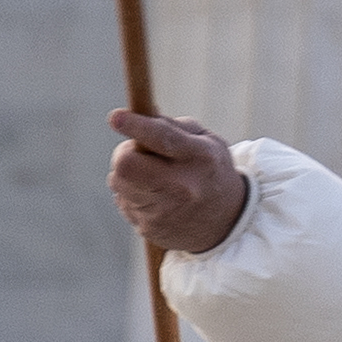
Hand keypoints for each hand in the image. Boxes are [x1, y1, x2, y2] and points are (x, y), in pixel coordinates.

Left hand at [109, 110, 249, 254]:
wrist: (225, 222)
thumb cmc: (210, 171)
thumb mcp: (206, 142)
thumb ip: (172, 126)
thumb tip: (139, 112)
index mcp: (200, 158)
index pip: (163, 138)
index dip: (136, 126)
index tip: (115, 117)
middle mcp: (182, 186)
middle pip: (126, 164)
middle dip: (125, 152)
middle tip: (139, 152)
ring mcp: (164, 211)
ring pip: (118, 182)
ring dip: (127, 174)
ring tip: (152, 177)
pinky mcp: (148, 228)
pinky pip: (123, 201)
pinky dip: (132, 194)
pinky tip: (155, 198)